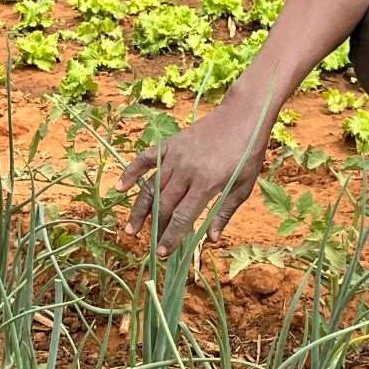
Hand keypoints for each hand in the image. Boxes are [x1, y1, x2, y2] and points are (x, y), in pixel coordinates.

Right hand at [120, 102, 274, 247]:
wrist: (244, 115)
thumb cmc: (248, 152)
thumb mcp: (244, 186)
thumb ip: (225, 212)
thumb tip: (212, 240)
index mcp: (207, 182)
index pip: (182, 216)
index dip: (171, 237)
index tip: (163, 253)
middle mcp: (187, 170)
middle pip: (164, 206)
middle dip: (156, 229)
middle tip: (151, 247)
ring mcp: (175, 156)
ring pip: (152, 187)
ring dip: (139, 210)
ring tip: (131, 230)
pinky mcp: (170, 144)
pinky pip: (145, 159)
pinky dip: (131, 172)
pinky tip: (120, 188)